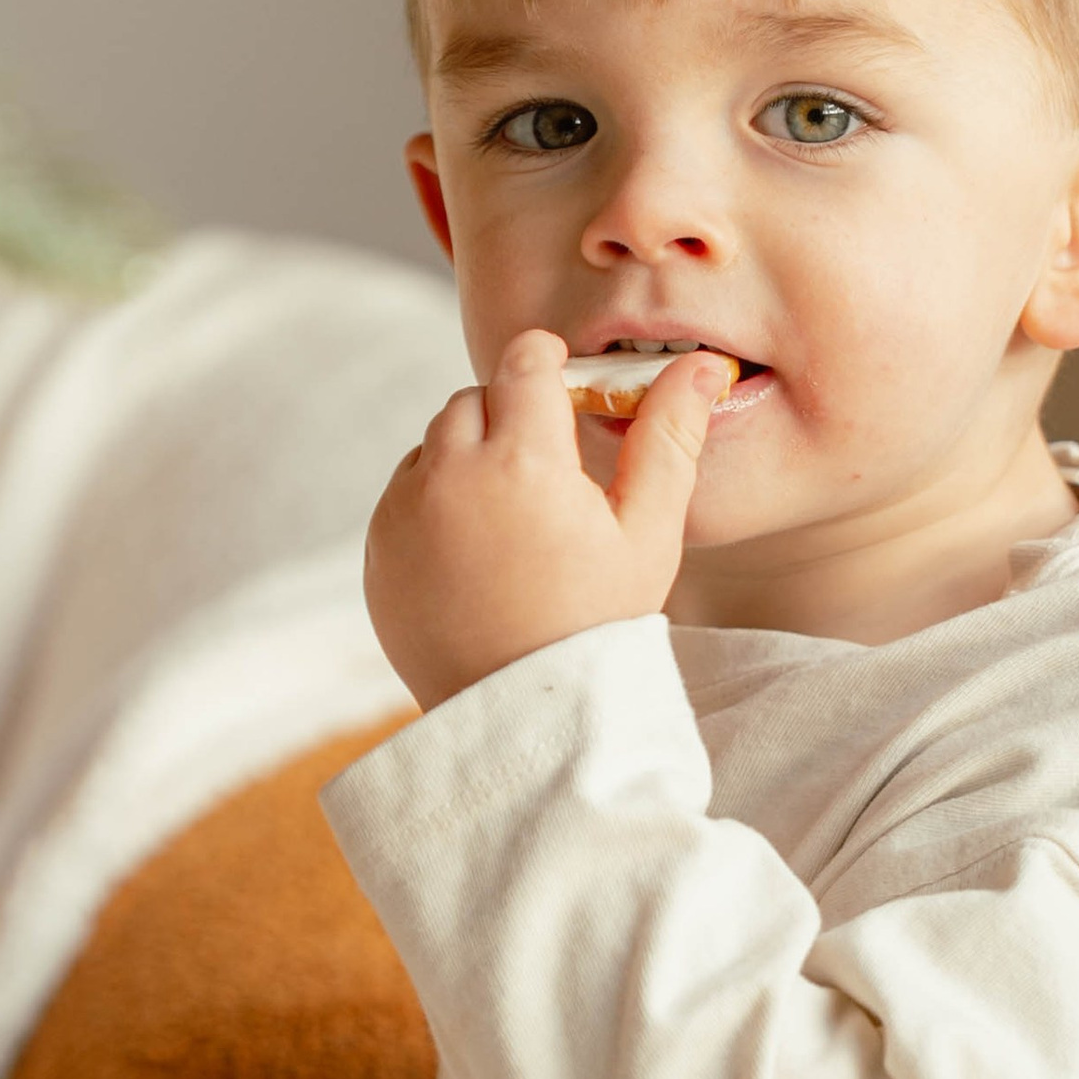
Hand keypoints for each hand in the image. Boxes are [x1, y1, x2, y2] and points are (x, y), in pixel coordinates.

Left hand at [363, 329, 730, 709]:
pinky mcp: (377, 550)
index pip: (523, 362)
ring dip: (469, 458)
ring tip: (514, 519)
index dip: (548, 363)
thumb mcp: (649, 533)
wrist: (526, 716)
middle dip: (510, 416)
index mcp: (524, 460)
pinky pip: (404, 496)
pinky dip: (435, 505)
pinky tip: (478, 554)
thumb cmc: (599, 624)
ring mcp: (404, 514)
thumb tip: (700, 366)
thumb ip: (669, 438)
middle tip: (548, 471)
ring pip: (435, 444)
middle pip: (474, 398)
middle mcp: (451, 475)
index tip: (563, 382)